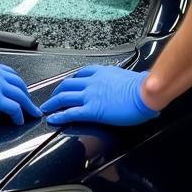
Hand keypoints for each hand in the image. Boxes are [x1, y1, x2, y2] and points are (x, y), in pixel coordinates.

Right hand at [0, 59, 41, 124]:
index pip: (12, 75)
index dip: (20, 86)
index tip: (23, 93)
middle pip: (20, 84)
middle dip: (28, 97)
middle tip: (31, 106)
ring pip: (21, 96)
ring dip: (28, 107)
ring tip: (31, 115)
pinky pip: (15, 108)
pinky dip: (19, 115)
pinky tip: (19, 121)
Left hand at [41, 65, 158, 125]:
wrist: (145, 94)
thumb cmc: (142, 87)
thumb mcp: (129, 77)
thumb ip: (123, 79)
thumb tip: (131, 82)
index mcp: (102, 72)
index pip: (81, 73)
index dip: (72, 80)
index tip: (68, 84)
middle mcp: (92, 82)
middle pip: (68, 84)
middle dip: (57, 91)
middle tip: (52, 97)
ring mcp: (90, 96)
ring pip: (64, 97)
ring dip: (53, 102)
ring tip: (46, 108)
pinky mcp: (92, 110)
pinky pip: (70, 113)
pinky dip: (58, 116)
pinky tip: (52, 119)